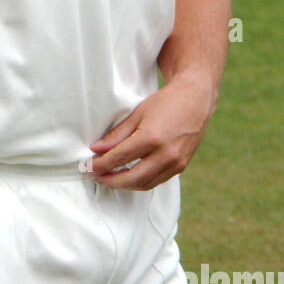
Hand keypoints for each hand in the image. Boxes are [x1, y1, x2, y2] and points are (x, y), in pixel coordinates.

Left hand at [89, 72, 216, 190]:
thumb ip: (116, 135)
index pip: (118, 159)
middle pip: (131, 178)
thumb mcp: (137, 114)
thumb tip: (96, 150)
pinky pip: (156, 181)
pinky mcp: (181, 166)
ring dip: (124, 185)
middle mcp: (166, 154)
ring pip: (144, 184)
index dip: (100, 165)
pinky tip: (129, 176)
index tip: (87, 167)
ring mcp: (176, 162)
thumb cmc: (165, 103)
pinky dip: (140, 182)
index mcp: (152, 138)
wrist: (196, 99)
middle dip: (110, 180)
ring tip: (110, 178)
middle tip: (96, 176)